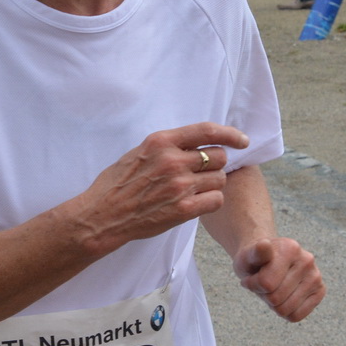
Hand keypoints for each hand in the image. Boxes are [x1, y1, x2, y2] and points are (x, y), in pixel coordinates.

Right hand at [72, 123, 247, 253]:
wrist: (103, 215)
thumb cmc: (117, 184)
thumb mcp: (139, 152)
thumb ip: (167, 147)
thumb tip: (195, 143)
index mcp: (161, 141)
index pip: (206, 130)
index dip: (230, 133)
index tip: (242, 140)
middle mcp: (172, 160)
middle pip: (218, 157)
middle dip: (216, 165)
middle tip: (203, 173)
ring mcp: (179, 185)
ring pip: (219, 179)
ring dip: (213, 184)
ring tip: (196, 190)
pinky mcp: (183, 209)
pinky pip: (215, 200)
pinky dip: (210, 201)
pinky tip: (197, 203)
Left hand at [233, 237, 324, 321]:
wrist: (266, 262)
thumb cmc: (254, 261)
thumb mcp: (247, 256)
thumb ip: (254, 253)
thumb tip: (264, 244)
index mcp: (290, 248)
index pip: (266, 283)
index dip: (252, 284)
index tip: (251, 276)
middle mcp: (307, 260)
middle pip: (275, 298)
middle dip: (264, 294)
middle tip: (263, 283)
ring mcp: (316, 276)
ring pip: (285, 309)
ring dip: (273, 304)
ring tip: (273, 289)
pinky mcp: (320, 291)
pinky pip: (296, 315)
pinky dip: (285, 312)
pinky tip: (283, 297)